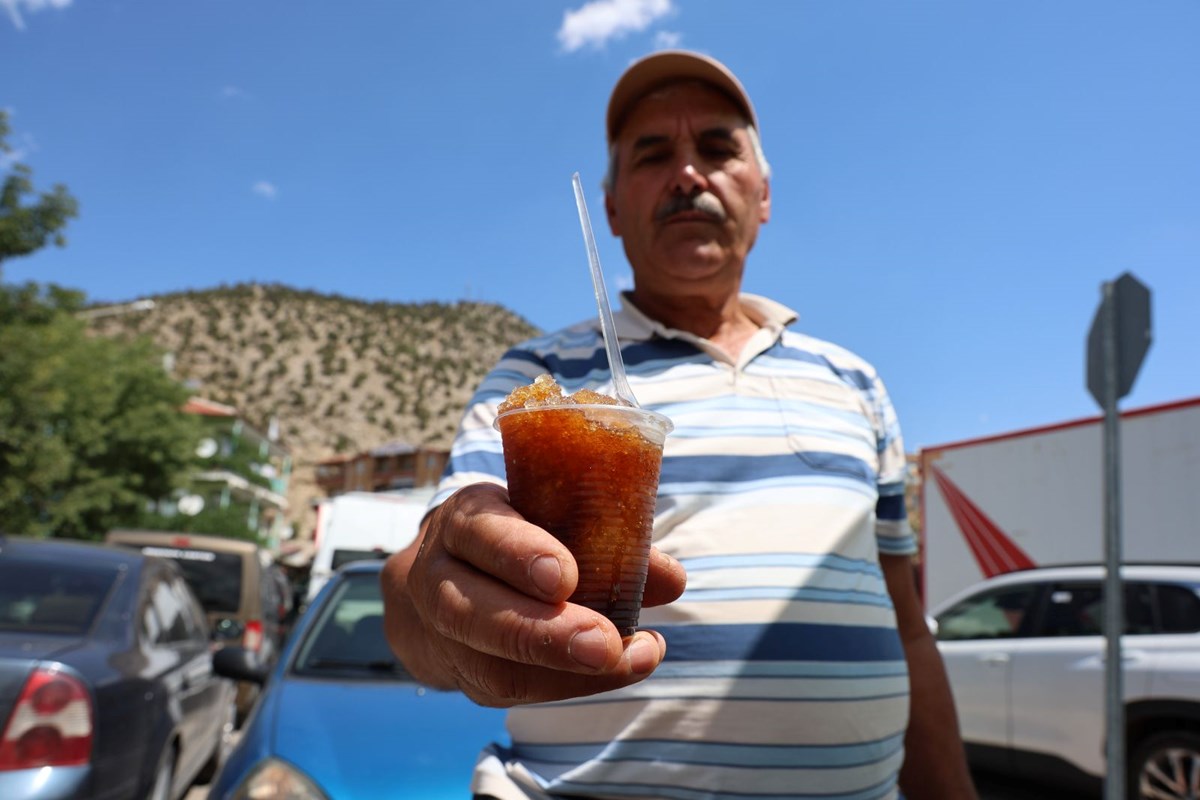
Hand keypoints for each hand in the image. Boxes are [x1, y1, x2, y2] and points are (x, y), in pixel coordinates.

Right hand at [381, 482, 686, 706]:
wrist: (445, 576)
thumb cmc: (516, 534)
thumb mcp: (549, 517)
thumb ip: (607, 539)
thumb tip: (671, 578)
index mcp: (461, 520)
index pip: (480, 533)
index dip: (520, 554)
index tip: (566, 576)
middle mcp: (434, 576)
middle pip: (469, 611)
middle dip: (543, 633)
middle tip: (605, 644)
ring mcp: (437, 634)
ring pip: (484, 664)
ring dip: (562, 670)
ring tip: (626, 661)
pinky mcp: (458, 676)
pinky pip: (504, 691)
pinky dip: (565, 684)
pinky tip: (613, 671)